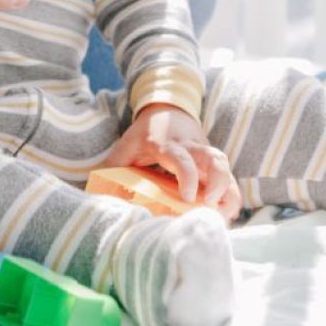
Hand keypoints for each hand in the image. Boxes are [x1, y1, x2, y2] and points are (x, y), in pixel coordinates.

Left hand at [104, 103, 242, 223]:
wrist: (168, 109)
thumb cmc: (145, 132)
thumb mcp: (127, 144)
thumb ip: (112, 164)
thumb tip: (94, 191)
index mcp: (169, 144)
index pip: (182, 158)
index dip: (188, 176)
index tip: (188, 197)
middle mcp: (192, 147)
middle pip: (214, 159)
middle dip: (219, 184)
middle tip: (211, 207)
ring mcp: (205, 153)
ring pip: (225, 167)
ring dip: (229, 191)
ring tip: (224, 216)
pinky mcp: (212, 162)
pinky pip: (229, 176)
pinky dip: (231, 195)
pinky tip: (227, 214)